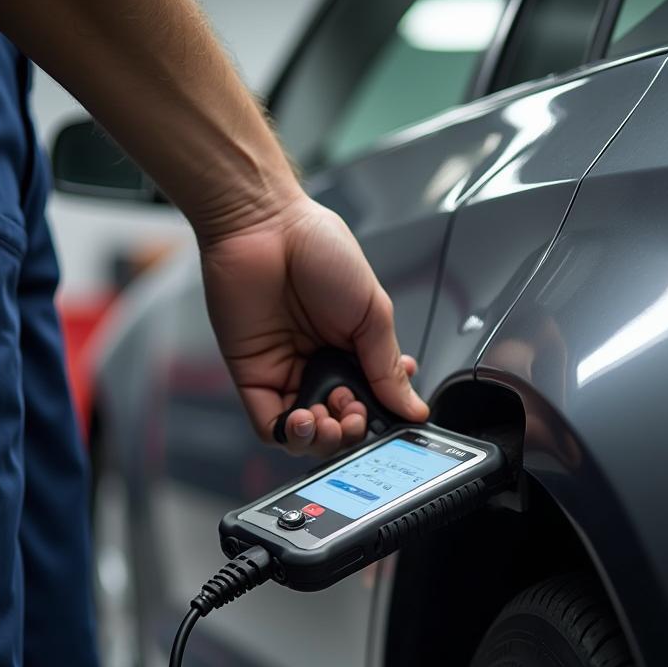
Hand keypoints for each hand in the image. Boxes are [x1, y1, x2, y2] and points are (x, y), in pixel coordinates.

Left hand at [200, 195, 428, 455]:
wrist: (264, 226)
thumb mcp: (373, 311)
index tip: (391, 412)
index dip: (382, 416)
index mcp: (354, 349)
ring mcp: (286, 374)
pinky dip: (290, 434)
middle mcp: (321, 366)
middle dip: (353, 430)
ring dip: (323, 439)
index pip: (373, 402)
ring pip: (307, 434)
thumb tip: (414, 407)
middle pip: (340, 425)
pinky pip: (270, 425)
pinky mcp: (254, 378)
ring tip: (329, 420)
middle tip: (355, 412)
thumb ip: (388, 366)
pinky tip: (303, 419)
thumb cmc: (317, 249)